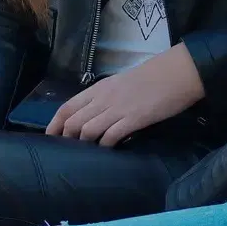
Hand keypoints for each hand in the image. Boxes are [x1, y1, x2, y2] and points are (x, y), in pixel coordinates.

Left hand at [48, 44, 204, 146]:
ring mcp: (117, 109)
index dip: (55, 124)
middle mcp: (103, 98)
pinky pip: (110, 136)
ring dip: (85, 144)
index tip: (50, 137)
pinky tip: (109, 149)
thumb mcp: (120, 83)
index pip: (67, 107)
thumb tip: (93, 115)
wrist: (176, 73)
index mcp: (99, 89)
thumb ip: (104, 97)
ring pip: (88, 131)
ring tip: (88, 152)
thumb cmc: (151, 77)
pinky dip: (105, 146)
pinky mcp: (133, 120)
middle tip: (68, 150)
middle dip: (67, 138)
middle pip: (73, 122)